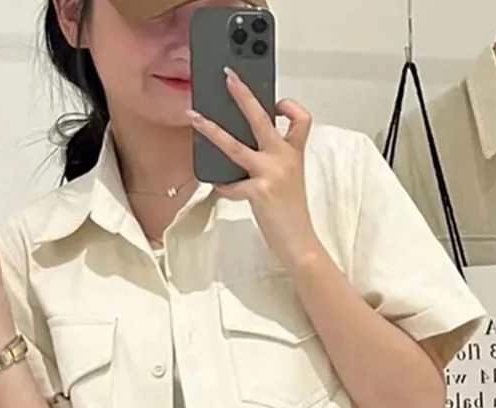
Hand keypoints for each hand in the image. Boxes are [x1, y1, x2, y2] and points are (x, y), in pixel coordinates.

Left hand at [188, 68, 323, 268]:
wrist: (299, 242)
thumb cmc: (291, 214)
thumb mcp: (290, 180)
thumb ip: (274, 160)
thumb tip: (245, 147)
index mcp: (294, 154)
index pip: (301, 119)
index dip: (289, 106)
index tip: (276, 104)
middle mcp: (284, 159)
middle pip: (261, 118)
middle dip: (242, 95)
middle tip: (228, 77)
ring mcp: (271, 174)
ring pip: (234, 145)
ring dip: (211, 130)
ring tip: (195, 118)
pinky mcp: (259, 192)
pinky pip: (231, 184)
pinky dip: (223, 186)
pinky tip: (222, 188)